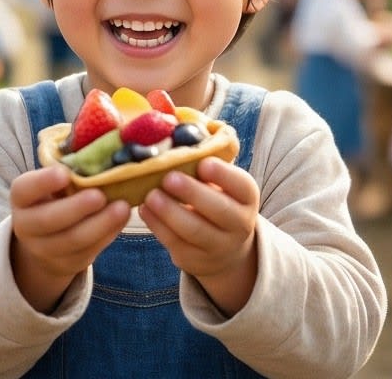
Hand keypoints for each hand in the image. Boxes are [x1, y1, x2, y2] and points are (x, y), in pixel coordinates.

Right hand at [10, 165, 129, 312]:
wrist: (46, 239)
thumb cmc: (56, 196)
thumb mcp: (54, 182)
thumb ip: (72, 168)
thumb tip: (104, 149)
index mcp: (22, 198)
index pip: (25, 189)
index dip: (42, 182)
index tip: (64, 173)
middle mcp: (26, 225)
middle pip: (48, 220)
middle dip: (76, 208)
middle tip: (100, 196)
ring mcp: (45, 249)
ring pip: (72, 240)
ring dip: (100, 224)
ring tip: (122, 208)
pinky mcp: (67, 264)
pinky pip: (88, 251)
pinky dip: (107, 235)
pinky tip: (122, 220)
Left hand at [139, 157, 258, 315]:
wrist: (225, 247)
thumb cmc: (216, 199)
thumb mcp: (221, 183)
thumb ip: (203, 162)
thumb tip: (171, 130)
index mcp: (247, 197)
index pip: (242, 186)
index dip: (223, 175)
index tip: (202, 163)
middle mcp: (240, 224)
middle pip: (219, 210)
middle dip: (192, 193)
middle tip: (168, 177)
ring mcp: (218, 246)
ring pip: (195, 231)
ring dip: (170, 212)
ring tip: (150, 195)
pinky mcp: (194, 260)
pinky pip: (175, 243)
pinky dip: (157, 225)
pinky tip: (144, 209)